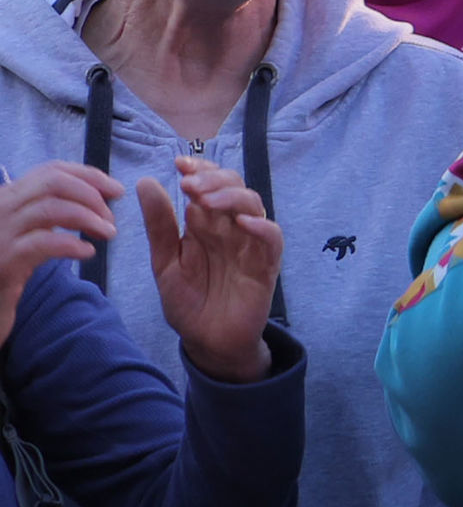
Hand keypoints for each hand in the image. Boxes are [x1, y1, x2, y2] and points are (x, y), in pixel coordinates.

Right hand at [0, 161, 124, 357]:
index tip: (116, 190)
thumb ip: (55, 209)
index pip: (51, 170)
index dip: (89, 176)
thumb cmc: (13, 265)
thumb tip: (99, 195)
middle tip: (111, 218)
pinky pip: (43, 243)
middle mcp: (1, 208)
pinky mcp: (4, 260)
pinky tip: (88, 253)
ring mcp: (0, 233)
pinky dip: (72, 244)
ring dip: (88, 218)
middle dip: (90, 194)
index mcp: (9, 196)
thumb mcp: (31, 230)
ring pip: (50, 208)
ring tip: (108, 234)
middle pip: (52, 182)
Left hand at [143, 158, 281, 382]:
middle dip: (213, 180)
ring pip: (253, 206)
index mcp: (207, 225)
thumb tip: (146, 182)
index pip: (210, 185)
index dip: (199, 170)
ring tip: (206, 199)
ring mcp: (250, 245)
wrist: (206, 342)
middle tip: (189, 184)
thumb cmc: (188, 301)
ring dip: (231, 197)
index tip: (178, 164)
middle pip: (234, 188)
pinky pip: (272, 239)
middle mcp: (231, 229)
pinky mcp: (266, 266)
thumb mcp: (164, 262)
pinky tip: (242, 223)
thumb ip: (159, 225)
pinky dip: (262, 227)